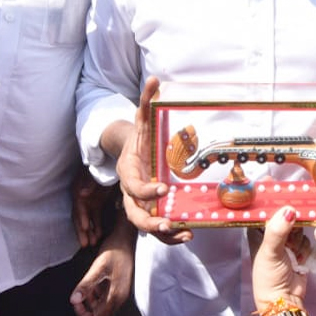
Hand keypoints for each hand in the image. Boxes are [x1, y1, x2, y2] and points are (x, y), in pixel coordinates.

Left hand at [68, 219, 134, 315]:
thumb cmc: (115, 251)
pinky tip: (87, 289)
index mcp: (116, 296)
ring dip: (88, 305)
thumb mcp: (98, 268)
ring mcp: (118, 292)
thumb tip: (73, 300)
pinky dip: (93, 297)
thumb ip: (86, 285)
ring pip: (100, 308)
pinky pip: (103, 299)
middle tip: (73, 304)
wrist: (126, 239)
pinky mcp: (116, 287)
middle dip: (84, 314)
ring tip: (79, 295)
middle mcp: (118, 297)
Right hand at [72, 165, 114, 247]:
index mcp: (79, 190)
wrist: (108, 162)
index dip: (81, 217)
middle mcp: (82, 197)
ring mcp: (89, 201)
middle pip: (80, 216)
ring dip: (89, 231)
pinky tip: (99, 236)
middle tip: (85, 244)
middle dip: (82, 231)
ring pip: (87, 219)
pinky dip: (97, 227)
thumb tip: (82, 193)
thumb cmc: (101, 166)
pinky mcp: (96, 204)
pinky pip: (95, 218)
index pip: (78, 206)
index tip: (85, 227)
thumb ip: (89, 182)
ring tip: (93, 243)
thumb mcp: (94, 173)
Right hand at [118, 77, 192, 243]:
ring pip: (145, 225)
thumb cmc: (138, 138)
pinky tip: (187, 234)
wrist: (129, 152)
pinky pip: (157, 228)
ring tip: (183, 234)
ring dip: (163, 234)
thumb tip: (155, 80)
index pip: (134, 186)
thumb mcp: (141, 119)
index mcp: (129, 172)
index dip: (147, 191)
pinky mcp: (150, 211)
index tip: (163, 189)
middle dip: (150, 222)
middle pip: (135, 214)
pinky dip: (170, 235)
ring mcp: (140, 204)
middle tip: (166, 224)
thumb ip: (146, 102)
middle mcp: (131, 192)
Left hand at [251, 206, 308, 312]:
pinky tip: (300, 261)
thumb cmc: (269, 278)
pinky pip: (308, 240)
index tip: (289, 202)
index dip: (279, 205)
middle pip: (289, 217)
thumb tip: (289, 210)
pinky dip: (307, 250)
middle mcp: (273, 234)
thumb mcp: (270, 253)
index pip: (269, 210)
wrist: (284, 300)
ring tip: (294, 256)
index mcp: (259, 231)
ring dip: (300, 243)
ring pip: (301, 229)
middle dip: (295, 229)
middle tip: (292, 241)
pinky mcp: (300, 250)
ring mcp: (287, 242)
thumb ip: (278, 231)